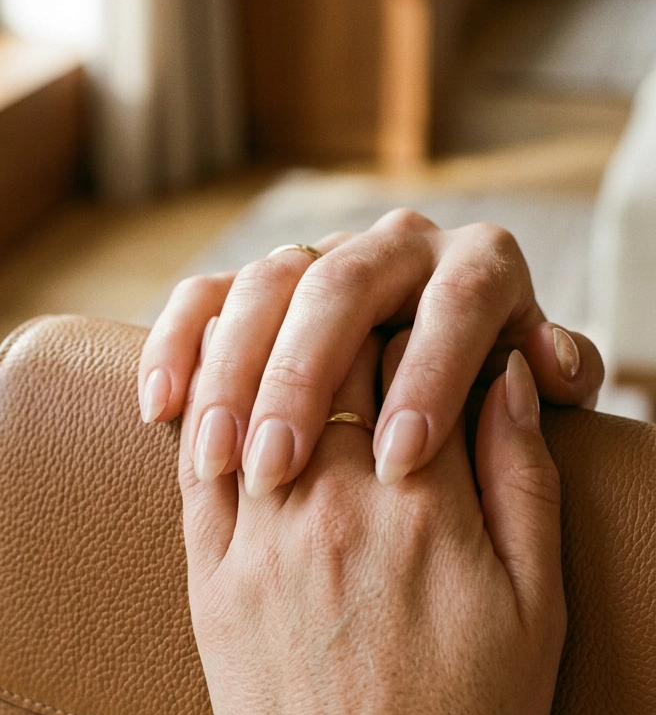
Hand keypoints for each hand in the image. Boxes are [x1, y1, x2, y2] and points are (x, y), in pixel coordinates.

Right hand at [140, 209, 602, 494]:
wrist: (430, 409)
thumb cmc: (496, 427)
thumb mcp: (542, 402)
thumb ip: (554, 390)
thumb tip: (543, 367)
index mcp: (478, 268)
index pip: (455, 307)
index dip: (429, 377)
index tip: (400, 458)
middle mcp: (397, 248)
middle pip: (343, 285)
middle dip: (307, 375)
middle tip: (282, 466)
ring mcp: (322, 257)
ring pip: (266, 284)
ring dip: (234, 369)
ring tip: (224, 456)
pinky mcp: (257, 286)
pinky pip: (206, 297)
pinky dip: (178, 344)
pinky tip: (161, 408)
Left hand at [179, 336, 565, 714]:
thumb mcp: (539, 605)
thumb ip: (522, 475)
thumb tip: (506, 375)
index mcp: (423, 502)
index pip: (406, 354)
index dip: (412, 324)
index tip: (418, 321)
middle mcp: (332, 504)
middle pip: (326, 364)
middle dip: (345, 328)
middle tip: (357, 320)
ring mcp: (259, 542)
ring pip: (250, 400)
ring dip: (269, 359)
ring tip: (288, 345)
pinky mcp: (210, 584)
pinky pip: (195, 471)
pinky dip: (208, 419)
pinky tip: (225, 405)